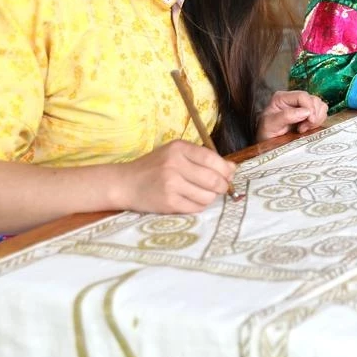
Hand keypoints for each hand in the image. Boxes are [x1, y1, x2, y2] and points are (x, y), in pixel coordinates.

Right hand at [115, 140, 236, 212]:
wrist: (124, 183)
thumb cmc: (154, 168)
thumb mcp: (176, 154)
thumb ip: (203, 158)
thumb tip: (233, 168)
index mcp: (179, 148)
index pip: (213, 160)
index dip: (226, 171)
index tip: (227, 176)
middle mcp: (174, 164)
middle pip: (214, 180)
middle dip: (222, 187)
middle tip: (218, 189)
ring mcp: (170, 184)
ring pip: (208, 196)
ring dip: (209, 198)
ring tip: (198, 194)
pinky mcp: (168, 202)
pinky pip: (196, 207)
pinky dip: (198, 206)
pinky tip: (188, 200)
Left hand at [257, 90, 328, 139]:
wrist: (267, 141)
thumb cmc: (266, 132)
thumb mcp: (271, 125)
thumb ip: (286, 116)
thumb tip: (305, 112)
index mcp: (282, 97)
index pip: (303, 96)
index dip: (310, 108)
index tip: (310, 121)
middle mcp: (293, 99)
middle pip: (314, 100)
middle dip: (313, 115)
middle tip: (304, 127)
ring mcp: (301, 106)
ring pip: (320, 105)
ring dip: (317, 118)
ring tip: (305, 128)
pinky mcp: (308, 113)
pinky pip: (321, 113)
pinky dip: (318, 121)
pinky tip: (308, 128)